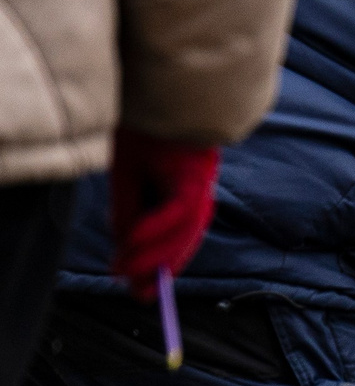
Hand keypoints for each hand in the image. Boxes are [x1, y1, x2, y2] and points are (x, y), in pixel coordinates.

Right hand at [108, 130, 220, 298]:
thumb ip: (129, 210)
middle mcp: (197, 192)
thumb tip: (124, 248)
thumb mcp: (128, 175)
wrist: (159, 90)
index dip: (159, 265)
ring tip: (127, 274)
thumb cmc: (144, 128)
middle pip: (184, 239)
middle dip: (160, 270)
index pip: (177, 238)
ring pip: (183, 230)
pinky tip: (133, 241)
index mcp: (185, 192)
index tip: (139, 289)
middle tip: (138, 295)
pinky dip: (156, 227)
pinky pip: (178, 209)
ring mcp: (200, 183)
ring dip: (154, 255)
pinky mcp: (196, 174)